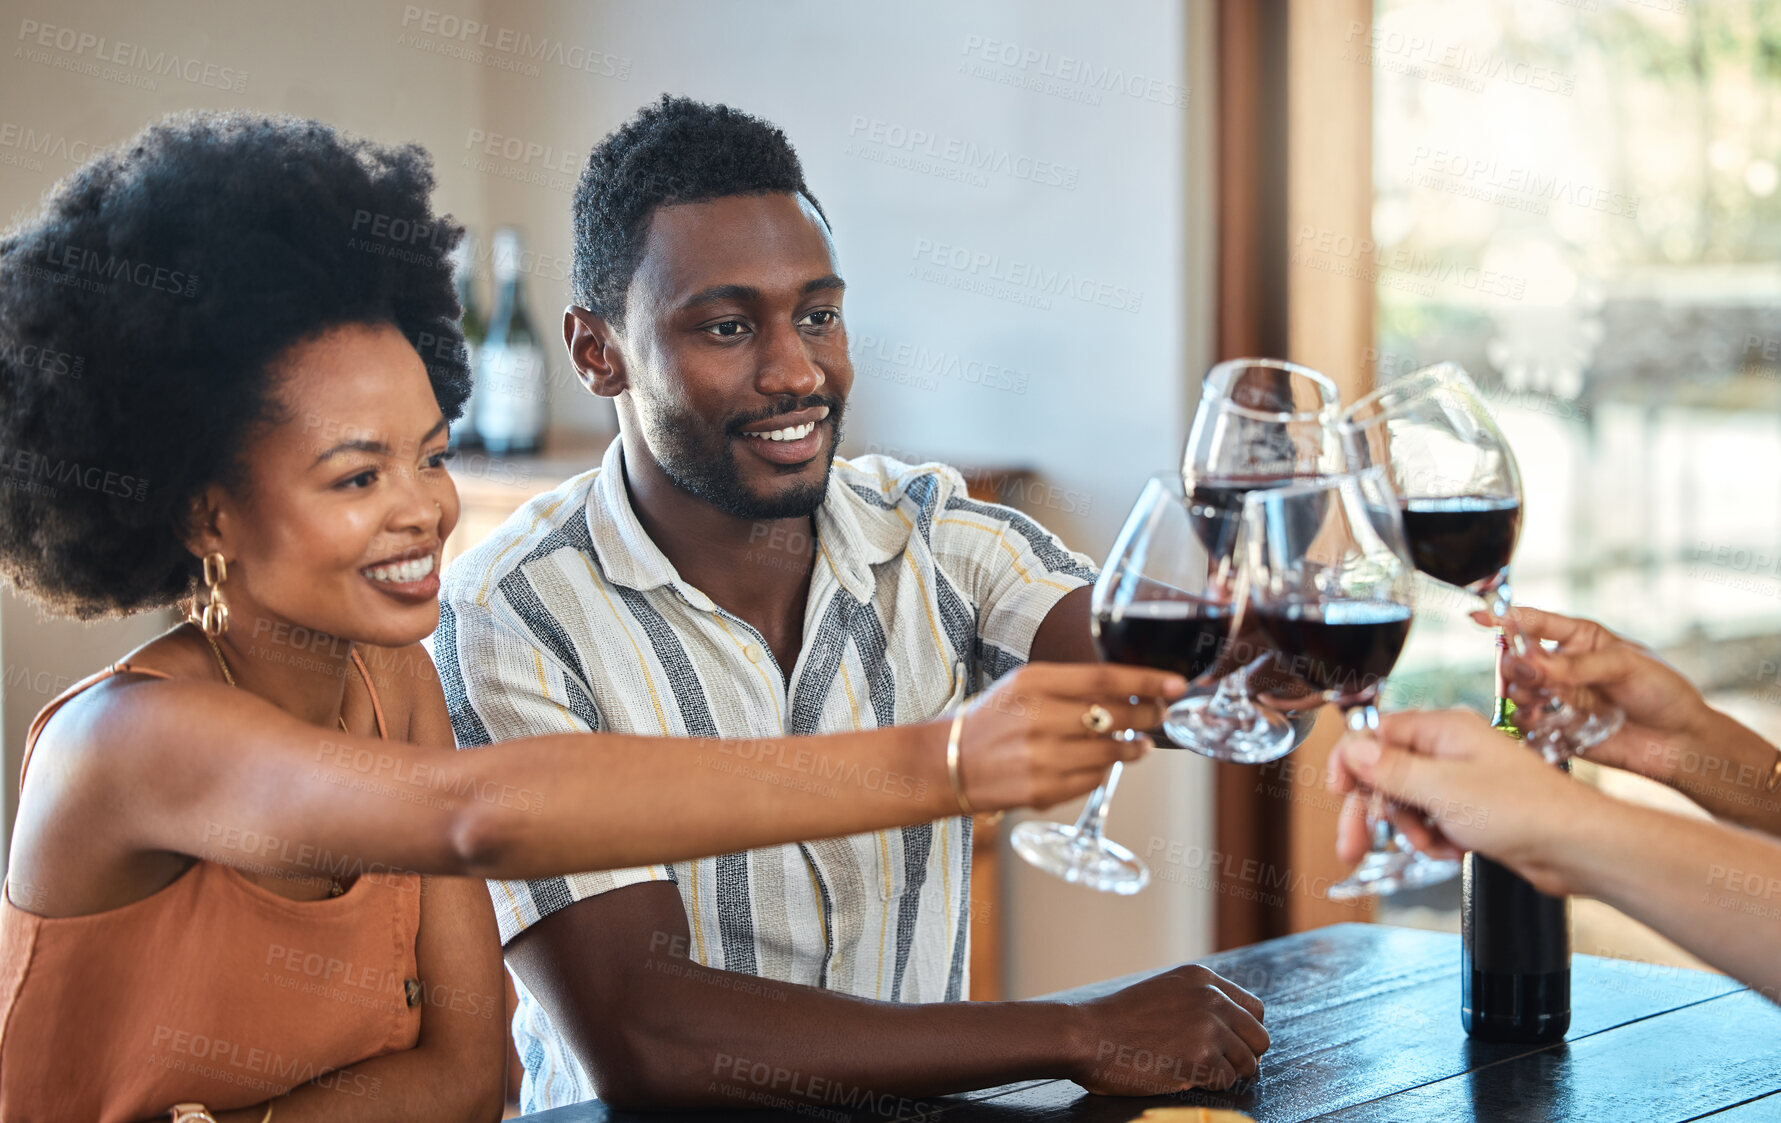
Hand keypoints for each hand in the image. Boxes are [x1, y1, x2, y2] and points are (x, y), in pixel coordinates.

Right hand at [960, 663, 1184, 811]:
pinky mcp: (1042, 791)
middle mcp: (1037, 718)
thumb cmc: (994, 720)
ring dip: (1133, 748)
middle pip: (1114, 716)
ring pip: (1110, 752)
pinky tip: (1101, 762)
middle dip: (1147, 715)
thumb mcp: (1024, 685)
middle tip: (1159, 714)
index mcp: (1034, 683)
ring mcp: (1040, 757)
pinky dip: (1105, 770)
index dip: (1146, 681)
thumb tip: (1129, 690)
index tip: (1176, 684)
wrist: (948, 763)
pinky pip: (1093, 780)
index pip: (1104, 678)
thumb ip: (1072, 684)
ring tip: (1138, 743)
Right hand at [1067, 964, 1268, 1093]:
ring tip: (1196, 1072)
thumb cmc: (1117, 1020)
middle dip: (1245, 1055)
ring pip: (1249, 1061)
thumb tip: (1233, 1030)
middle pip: (1259, 1036)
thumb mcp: (1164, 991)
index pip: (1254, 1009)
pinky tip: (1183, 1076)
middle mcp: (1211, 998)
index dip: (1244, 1033)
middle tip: (1219, 1067)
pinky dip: (1210, 1086)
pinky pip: (1227, 1081)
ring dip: (1227, 1073)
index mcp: (1202, 978)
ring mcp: (1209, 1027)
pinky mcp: (1203, 1057)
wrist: (1086, 1035)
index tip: (1229, 1047)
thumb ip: (1197, 1000)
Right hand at [1327, 709, 1595, 895]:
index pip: (1377, 733)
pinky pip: (1434, 821)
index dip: (1353, 763)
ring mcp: (1464, 779)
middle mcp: (1452, 749)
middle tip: (1353, 845)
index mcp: (1444, 729)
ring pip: (1409, 802)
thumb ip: (1390, 769)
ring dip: (1412, 830)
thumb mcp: (1443, 789)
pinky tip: (1455, 849)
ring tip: (1434, 845)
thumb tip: (1353, 748)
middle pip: (1387, 773)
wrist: (1576, 847)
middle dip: (1373, 812)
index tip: (1339, 792)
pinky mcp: (1475, 808)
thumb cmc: (1525, 809)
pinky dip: (1436, 839)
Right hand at [1481, 606, 1713, 782]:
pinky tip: (1544, 721)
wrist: (1680, 742)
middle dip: (1515, 664)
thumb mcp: (1626, 665)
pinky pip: (1527, 724)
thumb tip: (1534, 664)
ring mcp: (1558, 698)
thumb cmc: (1662, 692)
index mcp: (1579, 640)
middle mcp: (1562, 667)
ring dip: (1523, 694)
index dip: (1505, 618)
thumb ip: (1578, 665)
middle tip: (1530, 675)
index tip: (1478, 617)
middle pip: (1517, 658)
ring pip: (1517, 691)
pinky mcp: (1557, 728)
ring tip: (1543, 702)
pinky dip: (1528, 721)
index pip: (1534, 622)